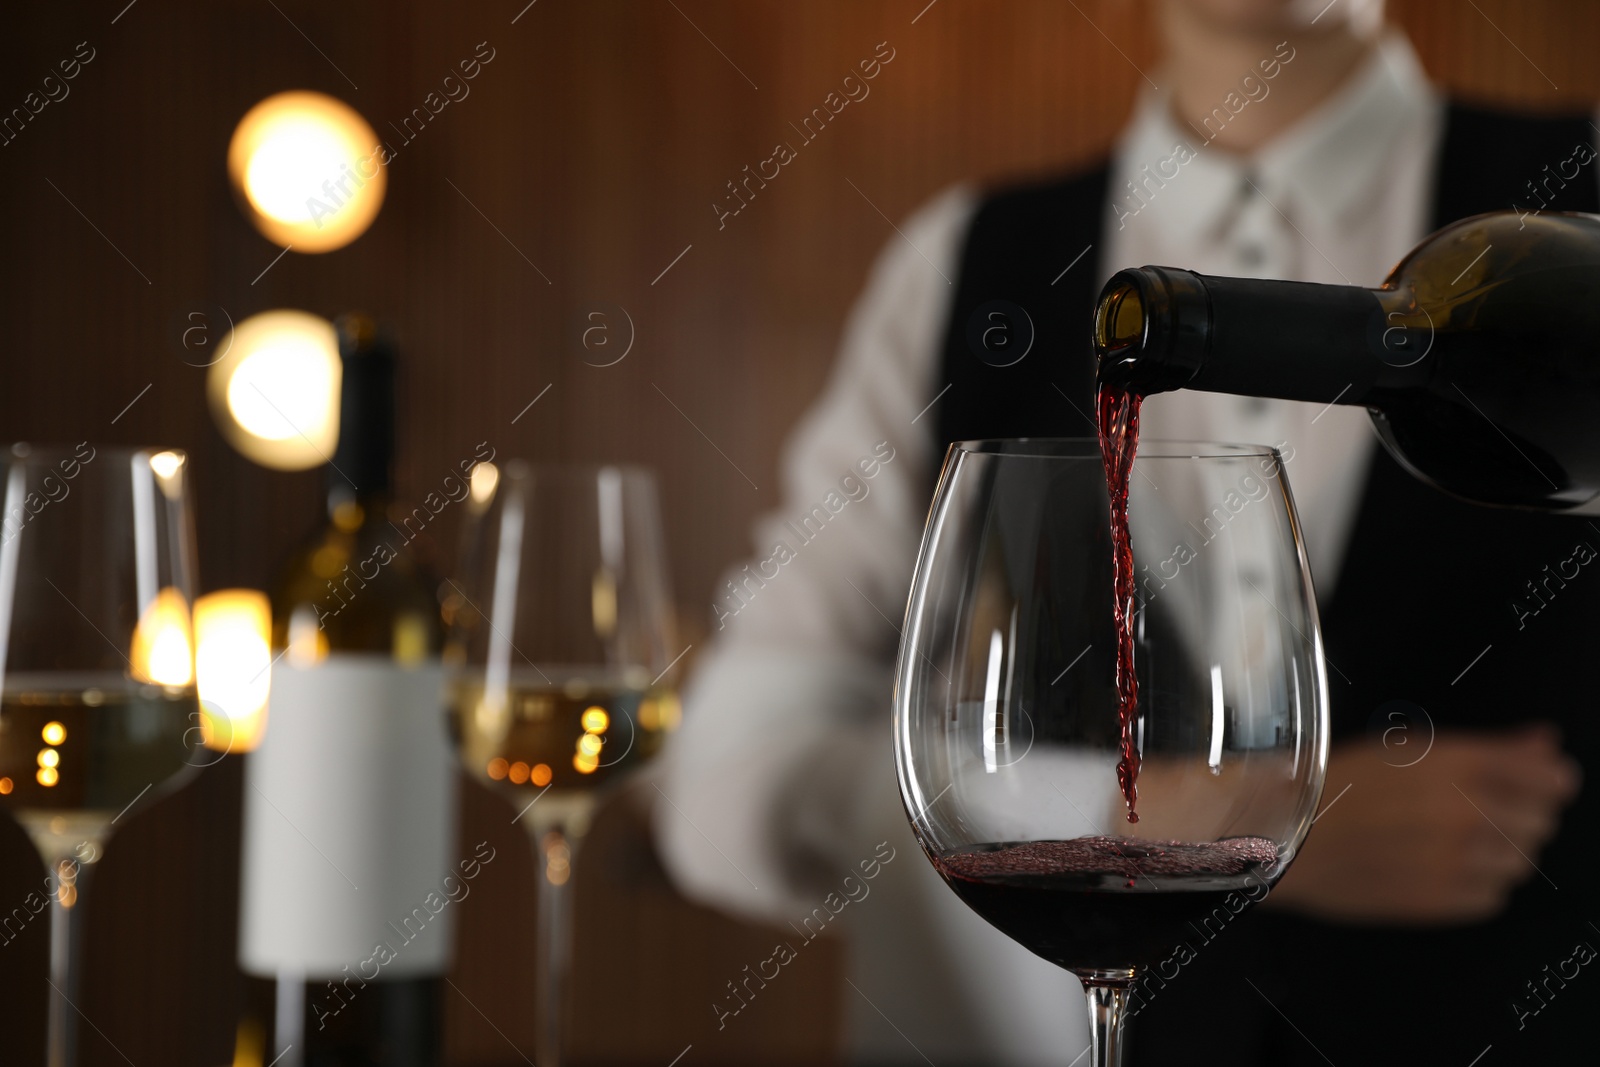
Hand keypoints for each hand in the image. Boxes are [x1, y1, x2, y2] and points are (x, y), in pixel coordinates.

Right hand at [1264, 724, 1580, 924]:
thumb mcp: (1408, 748)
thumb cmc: (1334, 786)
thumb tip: (1543, 743)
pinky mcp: (1440, 901)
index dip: (1550, 779)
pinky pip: (1492, 897)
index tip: (1546, 782)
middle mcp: (1462, 813)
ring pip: (1521, 862)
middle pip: (1541, 822)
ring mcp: (1453, 861)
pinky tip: (1441, 866)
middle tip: (1480, 810)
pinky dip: (1478, 884)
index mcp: (1454, 765)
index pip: (1548, 778)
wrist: (1282, 834)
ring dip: (1500, 851)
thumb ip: (1490, 748)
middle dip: (1523, 814)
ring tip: (1453, 840)